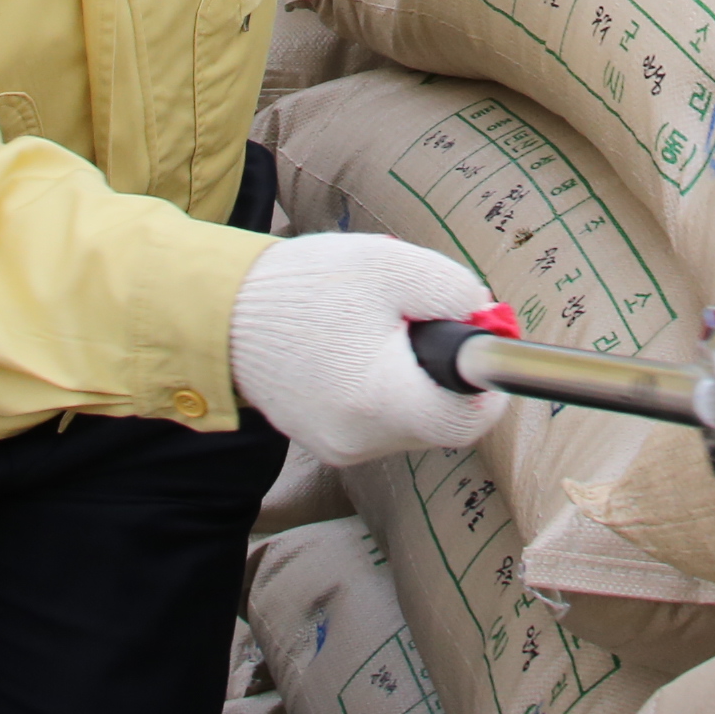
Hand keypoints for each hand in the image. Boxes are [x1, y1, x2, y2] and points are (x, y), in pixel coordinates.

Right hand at [226, 231, 506, 464]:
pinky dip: (385, 391)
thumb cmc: (307, 287)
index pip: (467, 422)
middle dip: (448, 374)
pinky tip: (361, 349)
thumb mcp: (392, 265)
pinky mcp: (324, 443)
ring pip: (411, 424)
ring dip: (416, 382)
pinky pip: (378, 424)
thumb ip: (454, 290)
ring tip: (385, 329)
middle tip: (432, 320)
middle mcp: (362, 439)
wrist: (225, 314)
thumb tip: (485, 316)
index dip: (488, 387)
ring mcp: (340, 448)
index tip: (483, 345)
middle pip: (440, 423)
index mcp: (382, 399)